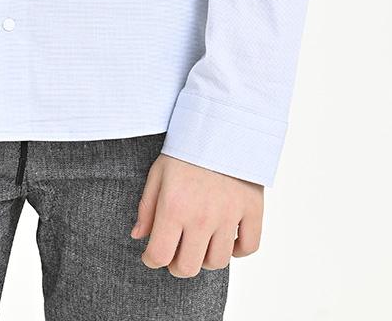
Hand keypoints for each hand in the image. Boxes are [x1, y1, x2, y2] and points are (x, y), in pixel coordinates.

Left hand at [131, 154, 262, 276]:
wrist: (221, 124)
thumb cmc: (186, 149)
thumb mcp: (158, 172)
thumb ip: (146, 207)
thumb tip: (138, 236)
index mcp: (174, 206)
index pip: (160, 256)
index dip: (152, 260)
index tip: (152, 254)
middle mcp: (202, 216)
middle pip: (188, 267)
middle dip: (176, 264)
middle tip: (176, 251)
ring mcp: (229, 215)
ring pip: (218, 262)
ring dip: (206, 258)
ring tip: (200, 242)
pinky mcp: (252, 209)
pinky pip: (249, 247)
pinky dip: (239, 249)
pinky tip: (227, 237)